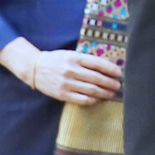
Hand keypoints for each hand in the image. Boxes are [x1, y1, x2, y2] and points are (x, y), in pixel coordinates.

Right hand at [0, 38, 121, 104]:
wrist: (34, 68)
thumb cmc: (56, 60)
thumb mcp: (70, 54)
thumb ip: (86, 60)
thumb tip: (107, 67)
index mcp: (74, 58)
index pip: (98, 63)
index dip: (111, 69)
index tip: (119, 73)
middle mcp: (71, 70)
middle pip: (97, 78)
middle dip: (110, 83)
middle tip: (118, 85)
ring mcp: (67, 83)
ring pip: (91, 90)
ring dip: (105, 93)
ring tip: (112, 93)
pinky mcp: (63, 94)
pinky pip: (82, 100)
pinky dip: (93, 100)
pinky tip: (98, 99)